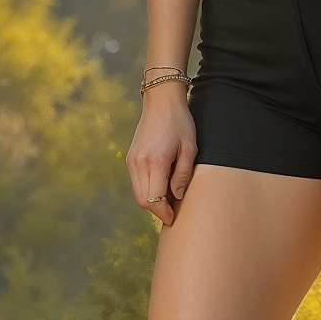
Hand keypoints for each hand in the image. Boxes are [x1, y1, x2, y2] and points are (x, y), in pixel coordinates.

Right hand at [127, 88, 197, 226]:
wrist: (161, 101)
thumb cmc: (179, 122)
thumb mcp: (189, 148)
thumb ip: (183, 175)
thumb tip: (176, 196)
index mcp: (155, 161)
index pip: (153, 199)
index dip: (163, 213)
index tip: (173, 218)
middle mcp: (139, 163)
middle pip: (142, 200)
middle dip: (157, 210)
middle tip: (172, 212)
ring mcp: (132, 160)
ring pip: (138, 193)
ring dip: (151, 201)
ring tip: (169, 199)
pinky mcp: (130, 157)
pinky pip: (137, 182)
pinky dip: (147, 190)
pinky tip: (161, 185)